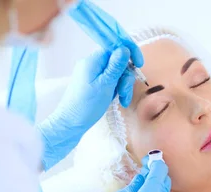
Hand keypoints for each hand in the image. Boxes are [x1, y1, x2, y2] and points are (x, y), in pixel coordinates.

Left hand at [38, 44, 142, 170]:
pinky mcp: (93, 85)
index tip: (139, 64)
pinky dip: (116, 91)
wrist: (70, 124)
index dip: (129, 54)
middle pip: (117, 62)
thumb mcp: (105, 85)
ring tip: (122, 101)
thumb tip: (124, 48)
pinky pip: (110, 82)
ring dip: (123, 86)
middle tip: (124, 94)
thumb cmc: (86, 106)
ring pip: (115, 74)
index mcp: (93, 61)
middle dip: (126, 77)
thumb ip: (115, 66)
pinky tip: (118, 101)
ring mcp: (92, 75)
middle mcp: (92, 65)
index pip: (115, 48)